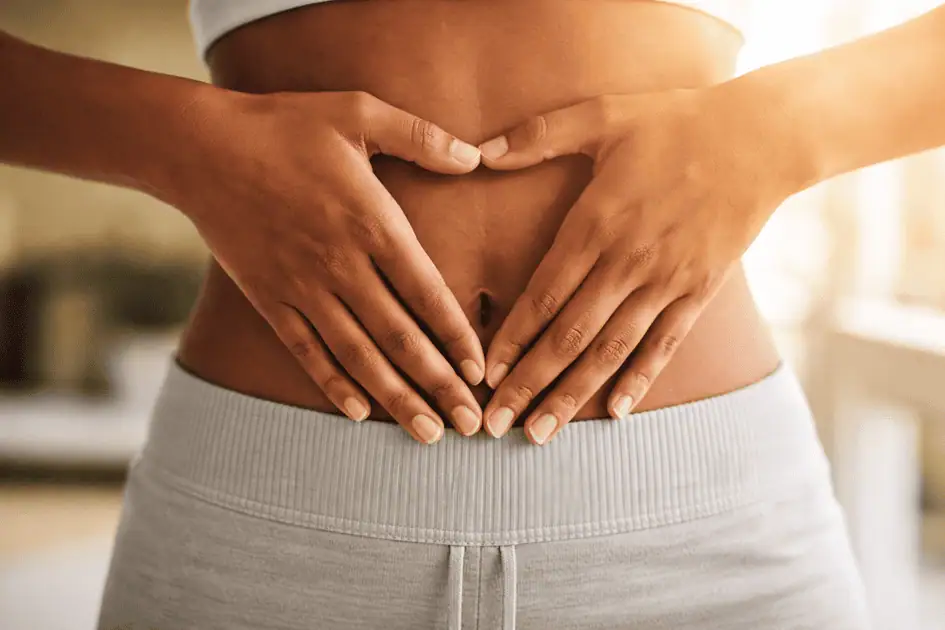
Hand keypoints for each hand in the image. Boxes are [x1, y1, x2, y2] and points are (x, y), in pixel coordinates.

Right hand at [171, 89, 485, 443]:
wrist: (200, 148)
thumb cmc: (285, 125)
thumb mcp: (358, 112)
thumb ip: (421, 136)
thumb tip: (475, 158)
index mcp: (371, 223)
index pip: (427, 293)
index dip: (457, 337)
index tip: (482, 372)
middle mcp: (341, 265)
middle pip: (400, 337)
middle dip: (439, 385)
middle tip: (469, 425)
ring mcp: (302, 287)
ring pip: (358, 355)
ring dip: (396, 398)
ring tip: (427, 433)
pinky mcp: (269, 299)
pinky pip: (307, 351)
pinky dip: (334, 384)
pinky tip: (359, 413)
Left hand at [477, 88, 790, 443]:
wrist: (762, 137)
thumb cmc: (675, 122)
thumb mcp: (603, 114)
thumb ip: (539, 136)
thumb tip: (479, 151)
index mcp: (595, 224)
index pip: (542, 295)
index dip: (510, 339)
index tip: (483, 374)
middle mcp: (626, 263)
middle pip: (567, 337)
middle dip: (527, 384)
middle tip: (493, 425)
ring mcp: (665, 283)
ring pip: (610, 351)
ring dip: (572, 396)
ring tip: (540, 435)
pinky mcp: (699, 292)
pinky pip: (664, 346)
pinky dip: (639, 380)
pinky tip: (615, 413)